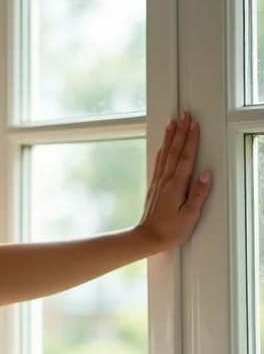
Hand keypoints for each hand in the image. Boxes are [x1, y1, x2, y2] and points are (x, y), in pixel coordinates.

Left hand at [136, 111, 211, 250]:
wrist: (147, 238)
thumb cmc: (169, 230)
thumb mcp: (189, 216)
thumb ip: (198, 195)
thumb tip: (206, 176)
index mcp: (176, 186)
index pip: (186, 158)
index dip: (191, 140)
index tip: (195, 124)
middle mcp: (165, 181)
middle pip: (175, 151)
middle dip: (181, 131)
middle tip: (185, 114)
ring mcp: (158, 183)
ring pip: (165, 154)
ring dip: (170, 138)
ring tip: (173, 123)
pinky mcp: (154, 187)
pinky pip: (159, 163)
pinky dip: (162, 151)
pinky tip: (163, 146)